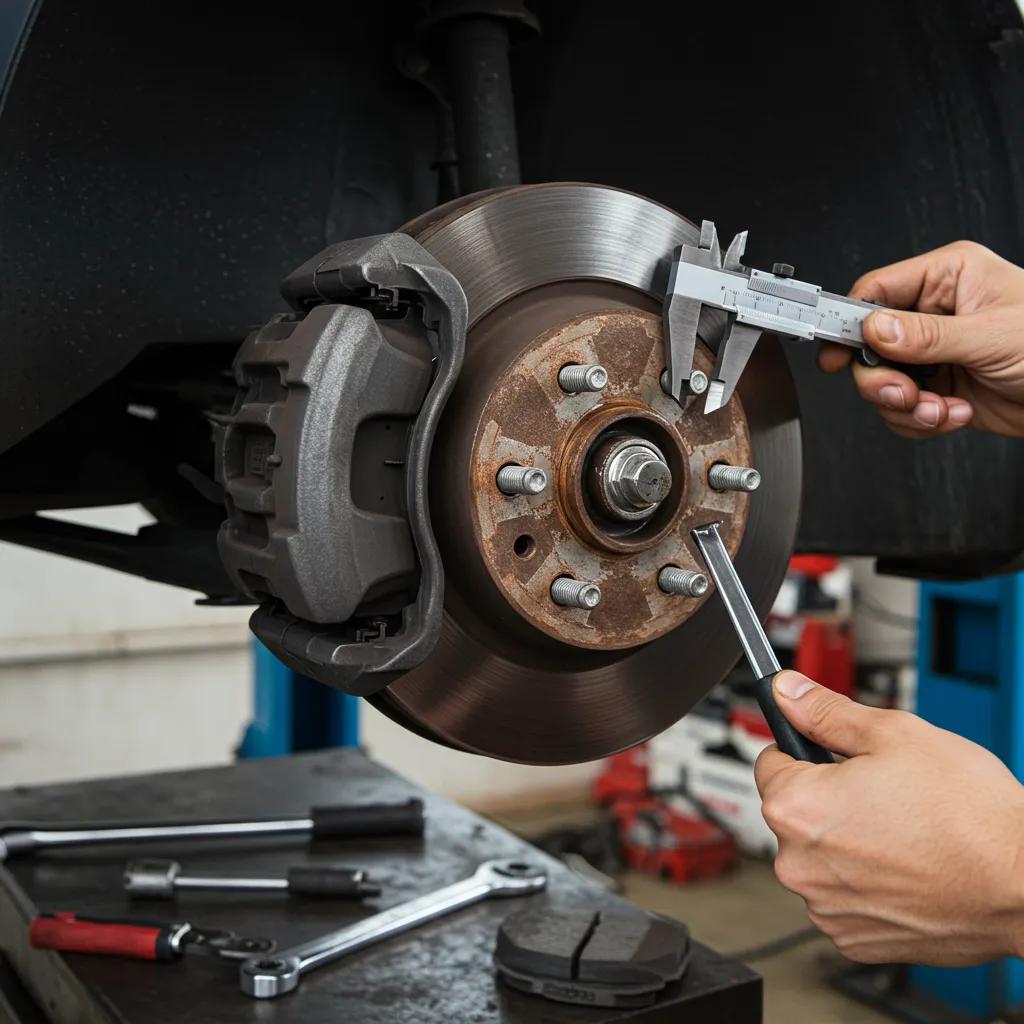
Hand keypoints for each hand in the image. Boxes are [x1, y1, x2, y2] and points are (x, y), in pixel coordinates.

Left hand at [755, 671, 1023, 965]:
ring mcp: (825, 907)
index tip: (830, 754)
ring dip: (847, 842)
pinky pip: (843, 896)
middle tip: (882, 791)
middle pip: (793, 811)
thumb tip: (787, 692)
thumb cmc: (968, 815)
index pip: (769, 761)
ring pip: (819, 856)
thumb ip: (826, 712)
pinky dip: (866, 882)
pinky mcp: (854, 939)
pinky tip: (906, 867)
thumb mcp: (894, 734)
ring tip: (902, 830)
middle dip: (828, 796)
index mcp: (795, 808)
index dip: (803, 750)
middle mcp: (798, 864)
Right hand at [818, 241, 1023, 437]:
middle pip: (870, 346)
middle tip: (903, 394)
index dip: (850, 323)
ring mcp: (935, 354)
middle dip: (883, 379)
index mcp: (948, 278)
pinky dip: (921, 420)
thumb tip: (874, 330)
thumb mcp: (990, 335)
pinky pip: (903, 409)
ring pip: (883, 383)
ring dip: (906, 406)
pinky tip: (952, 414)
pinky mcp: (938, 388)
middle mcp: (935, 313)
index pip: (876, 292)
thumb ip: (925, 335)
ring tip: (939, 409)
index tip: (834, 352)